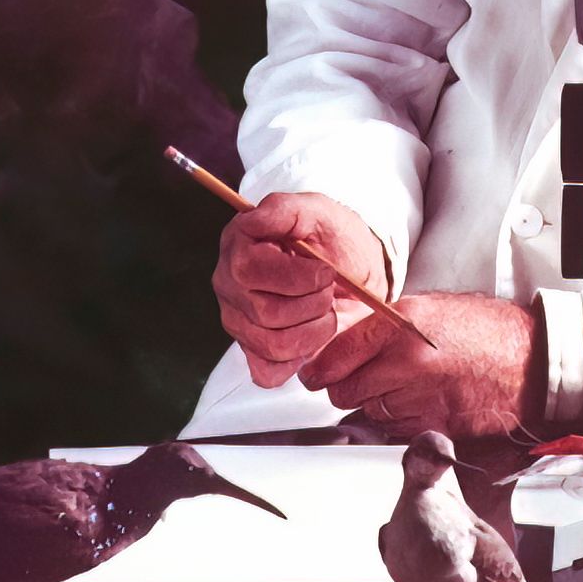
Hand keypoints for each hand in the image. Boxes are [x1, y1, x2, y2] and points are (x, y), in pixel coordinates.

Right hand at [213, 191, 387, 387]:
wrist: (353, 271)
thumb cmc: (333, 238)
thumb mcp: (319, 211)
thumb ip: (285, 209)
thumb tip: (255, 218)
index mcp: (239, 243)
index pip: (249, 271)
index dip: (297, 276)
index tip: (325, 270)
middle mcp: (229, 283)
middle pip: (265, 312)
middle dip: (312, 304)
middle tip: (328, 290)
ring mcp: (237, 319)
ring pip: (272, 344)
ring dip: (314, 331)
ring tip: (324, 310)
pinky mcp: (251, 351)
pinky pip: (267, 372)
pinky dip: (298, 359)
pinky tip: (309, 334)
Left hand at [299, 292, 542, 439]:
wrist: (527, 360)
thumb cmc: (484, 329)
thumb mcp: (429, 307)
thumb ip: (386, 324)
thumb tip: (347, 338)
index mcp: (402, 324)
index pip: (339, 353)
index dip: (319, 368)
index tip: (313, 374)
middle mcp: (407, 361)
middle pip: (346, 390)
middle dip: (344, 388)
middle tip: (354, 381)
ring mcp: (420, 397)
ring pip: (368, 412)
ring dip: (371, 404)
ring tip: (395, 387)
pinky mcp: (434, 425)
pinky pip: (394, 429)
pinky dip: (395, 421)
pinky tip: (413, 403)